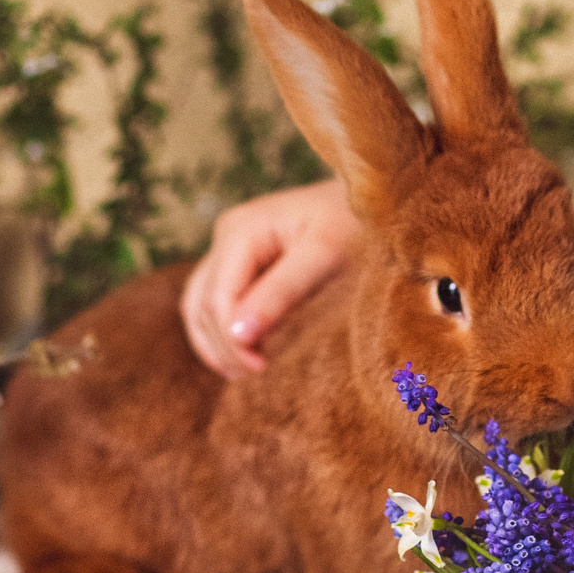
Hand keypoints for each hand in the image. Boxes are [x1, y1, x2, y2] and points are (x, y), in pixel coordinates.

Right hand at [178, 180, 361, 374]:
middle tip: (253, 376)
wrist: (373, 196)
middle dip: (223, 344)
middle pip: (204, 302)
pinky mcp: (242, 261)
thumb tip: (239, 335)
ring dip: (215, 341)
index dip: (231, 339)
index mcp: (243, 228)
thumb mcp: (325, 256)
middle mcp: (228, 234)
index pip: (218, 297)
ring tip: (242, 373)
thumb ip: (282, 292)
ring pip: (199, 303)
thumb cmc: (355, 222)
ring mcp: (231, 246)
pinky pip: (216, 300)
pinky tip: (242, 353)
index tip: (259, 368)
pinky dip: (222, 329)